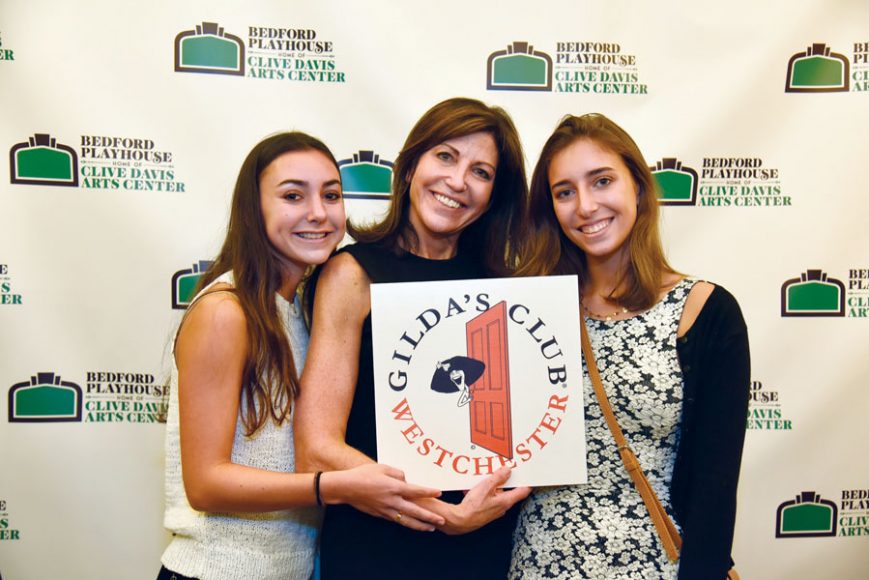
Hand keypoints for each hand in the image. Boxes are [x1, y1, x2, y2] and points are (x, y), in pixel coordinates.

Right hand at [321, 463, 445, 531]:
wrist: (346, 488)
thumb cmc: (364, 474)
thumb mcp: (383, 467)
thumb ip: (398, 473)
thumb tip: (406, 480)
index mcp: (394, 487)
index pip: (416, 491)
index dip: (429, 492)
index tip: (439, 492)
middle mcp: (392, 501)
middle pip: (415, 511)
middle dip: (430, 517)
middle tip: (442, 520)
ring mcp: (386, 510)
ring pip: (407, 521)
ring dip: (420, 525)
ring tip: (431, 528)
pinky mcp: (380, 515)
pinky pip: (396, 520)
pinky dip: (406, 523)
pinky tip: (412, 524)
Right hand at [430, 466, 530, 534]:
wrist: (460, 521)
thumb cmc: (473, 507)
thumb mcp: (486, 487)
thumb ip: (498, 478)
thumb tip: (507, 471)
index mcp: (506, 501)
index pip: (523, 491)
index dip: (527, 483)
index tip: (529, 475)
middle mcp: (503, 507)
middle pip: (508, 491)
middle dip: (503, 481)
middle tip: (500, 471)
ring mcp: (494, 510)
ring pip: (496, 494)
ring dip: (490, 486)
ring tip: (481, 480)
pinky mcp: (486, 511)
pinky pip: (488, 498)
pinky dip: (482, 492)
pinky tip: (472, 489)